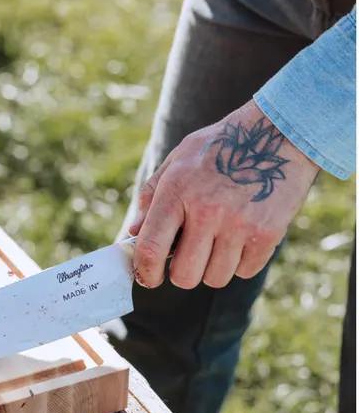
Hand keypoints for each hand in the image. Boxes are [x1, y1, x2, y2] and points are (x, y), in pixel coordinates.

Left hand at [129, 100, 319, 288]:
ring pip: (215, 278)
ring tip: (217, 241)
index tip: (148, 278)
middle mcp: (207, 210)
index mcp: (177, 191)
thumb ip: (152, 195)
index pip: (151, 248)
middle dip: (181, 274)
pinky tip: (241, 236)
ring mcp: (239, 224)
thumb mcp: (178, 159)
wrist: (278, 134)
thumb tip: (134, 233)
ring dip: (212, 268)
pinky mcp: (268, 234)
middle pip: (184, 275)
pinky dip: (240, 262)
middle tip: (187, 258)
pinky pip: (244, 271)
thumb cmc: (220, 146)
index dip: (145, 272)